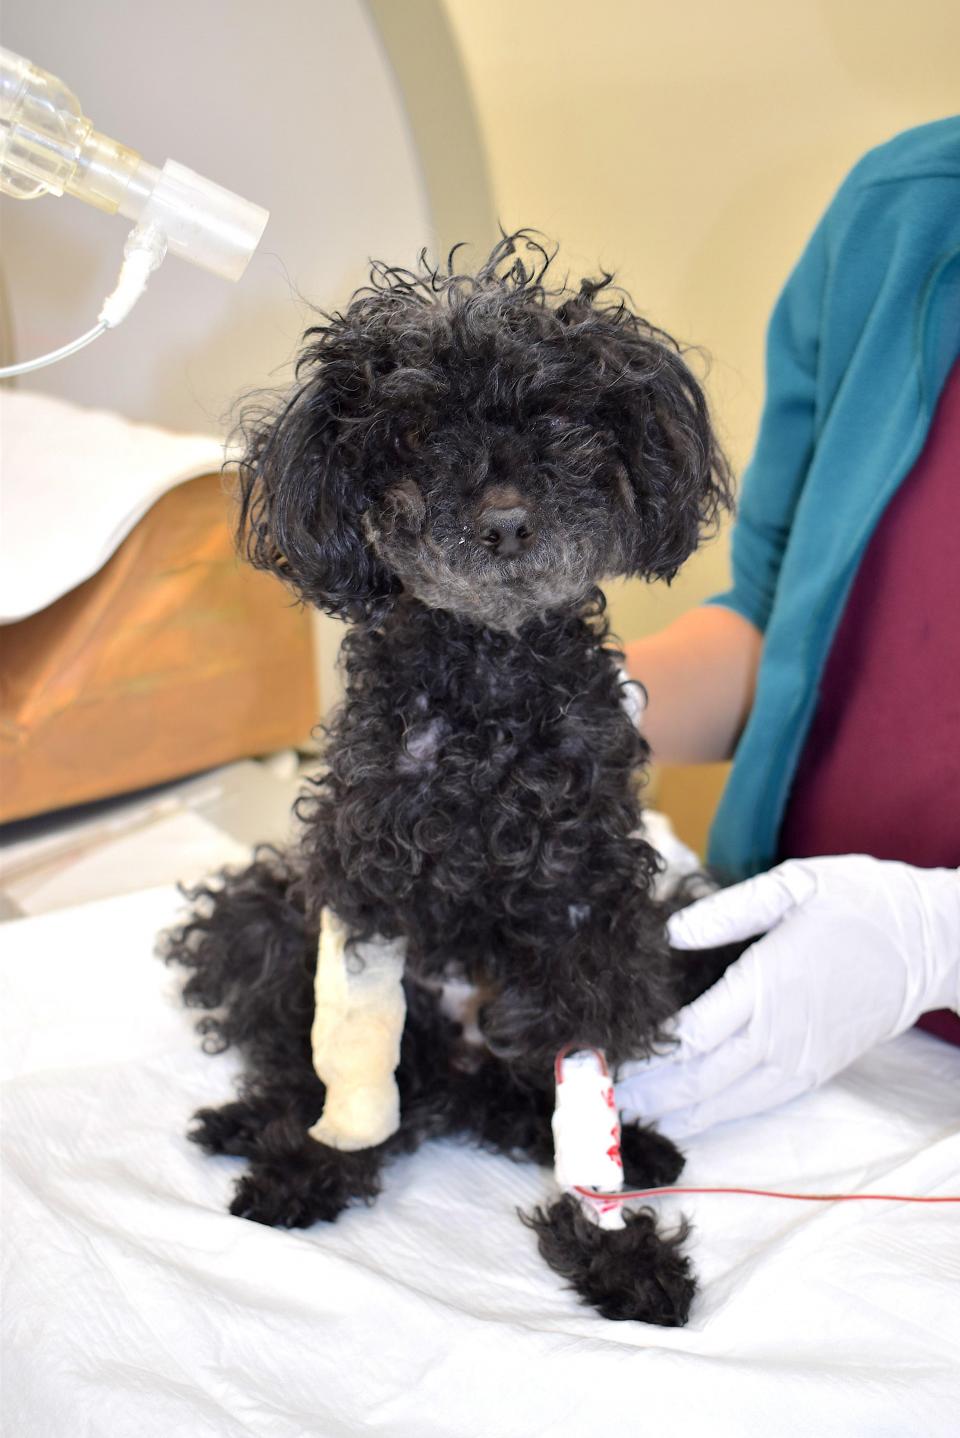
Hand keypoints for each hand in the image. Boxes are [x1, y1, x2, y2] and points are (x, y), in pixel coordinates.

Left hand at [616, 855, 959, 1137]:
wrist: (931, 943)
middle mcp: (776, 1034)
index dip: (637, 1052)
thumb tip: (668, 933)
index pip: (685, 1035)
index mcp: (764, 985)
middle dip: (639, 1093)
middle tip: (590, 1100)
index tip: (597, 1054)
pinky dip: (710, 1116)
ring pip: (720, 1102)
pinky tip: (679, 1118)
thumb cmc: (860, 901)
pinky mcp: (812, 1073)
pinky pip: (752, 1105)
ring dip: (667, 1112)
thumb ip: (727, 911)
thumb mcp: (794, 884)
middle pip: (693, 1079)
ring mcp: (796, 1061)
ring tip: (618, 1116)